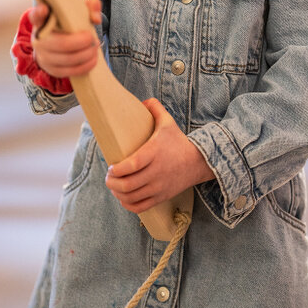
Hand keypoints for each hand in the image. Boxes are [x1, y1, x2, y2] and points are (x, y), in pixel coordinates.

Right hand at [29, 0, 101, 77]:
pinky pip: (69, 71)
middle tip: (92, 39)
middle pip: (61, 43)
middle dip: (81, 43)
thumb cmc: (68, 23)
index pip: (36, 15)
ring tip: (94, 49)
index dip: (39, 12)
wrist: (58, 42)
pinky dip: (84, 66)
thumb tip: (96, 18)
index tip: (45, 9)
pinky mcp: (50, 69)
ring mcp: (43, 55)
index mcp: (42, 20)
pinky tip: (92, 60)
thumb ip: (90, 6)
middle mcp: (38, 38)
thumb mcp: (77, 10)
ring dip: (86, 55)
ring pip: (67, 59)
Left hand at [105, 98, 214, 212]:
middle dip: (113, 183)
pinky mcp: (161, 197)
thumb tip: (142, 100)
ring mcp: (159, 187)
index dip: (118, 169)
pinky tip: (123, 198)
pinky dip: (128, 204)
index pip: (133, 165)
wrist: (198, 162)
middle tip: (108, 177)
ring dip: (118, 194)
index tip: (111, 167)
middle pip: (129, 185)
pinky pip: (141, 207)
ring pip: (132, 197)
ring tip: (114, 186)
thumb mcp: (168, 122)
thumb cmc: (178, 141)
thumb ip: (155, 108)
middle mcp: (156, 172)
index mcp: (155, 153)